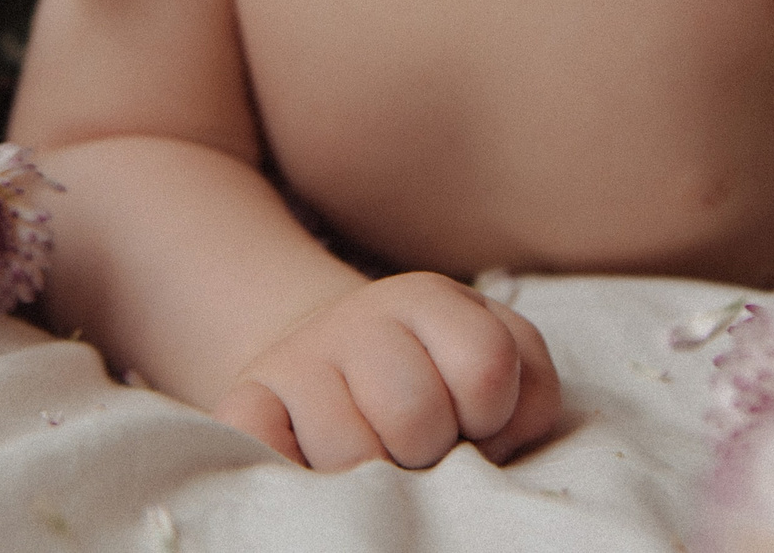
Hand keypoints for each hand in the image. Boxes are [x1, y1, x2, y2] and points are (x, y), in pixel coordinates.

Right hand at [212, 271, 561, 470]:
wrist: (328, 360)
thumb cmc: (433, 378)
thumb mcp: (500, 364)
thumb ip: (528, 396)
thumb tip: (491, 449)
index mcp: (427, 299)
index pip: (486, 365)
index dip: (491, 415)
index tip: (473, 421)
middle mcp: (356, 318)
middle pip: (417, 416)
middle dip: (429, 450)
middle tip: (417, 447)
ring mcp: (295, 359)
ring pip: (351, 452)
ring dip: (371, 475)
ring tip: (373, 458)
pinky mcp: (245, 401)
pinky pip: (264, 448)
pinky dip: (293, 473)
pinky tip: (313, 465)